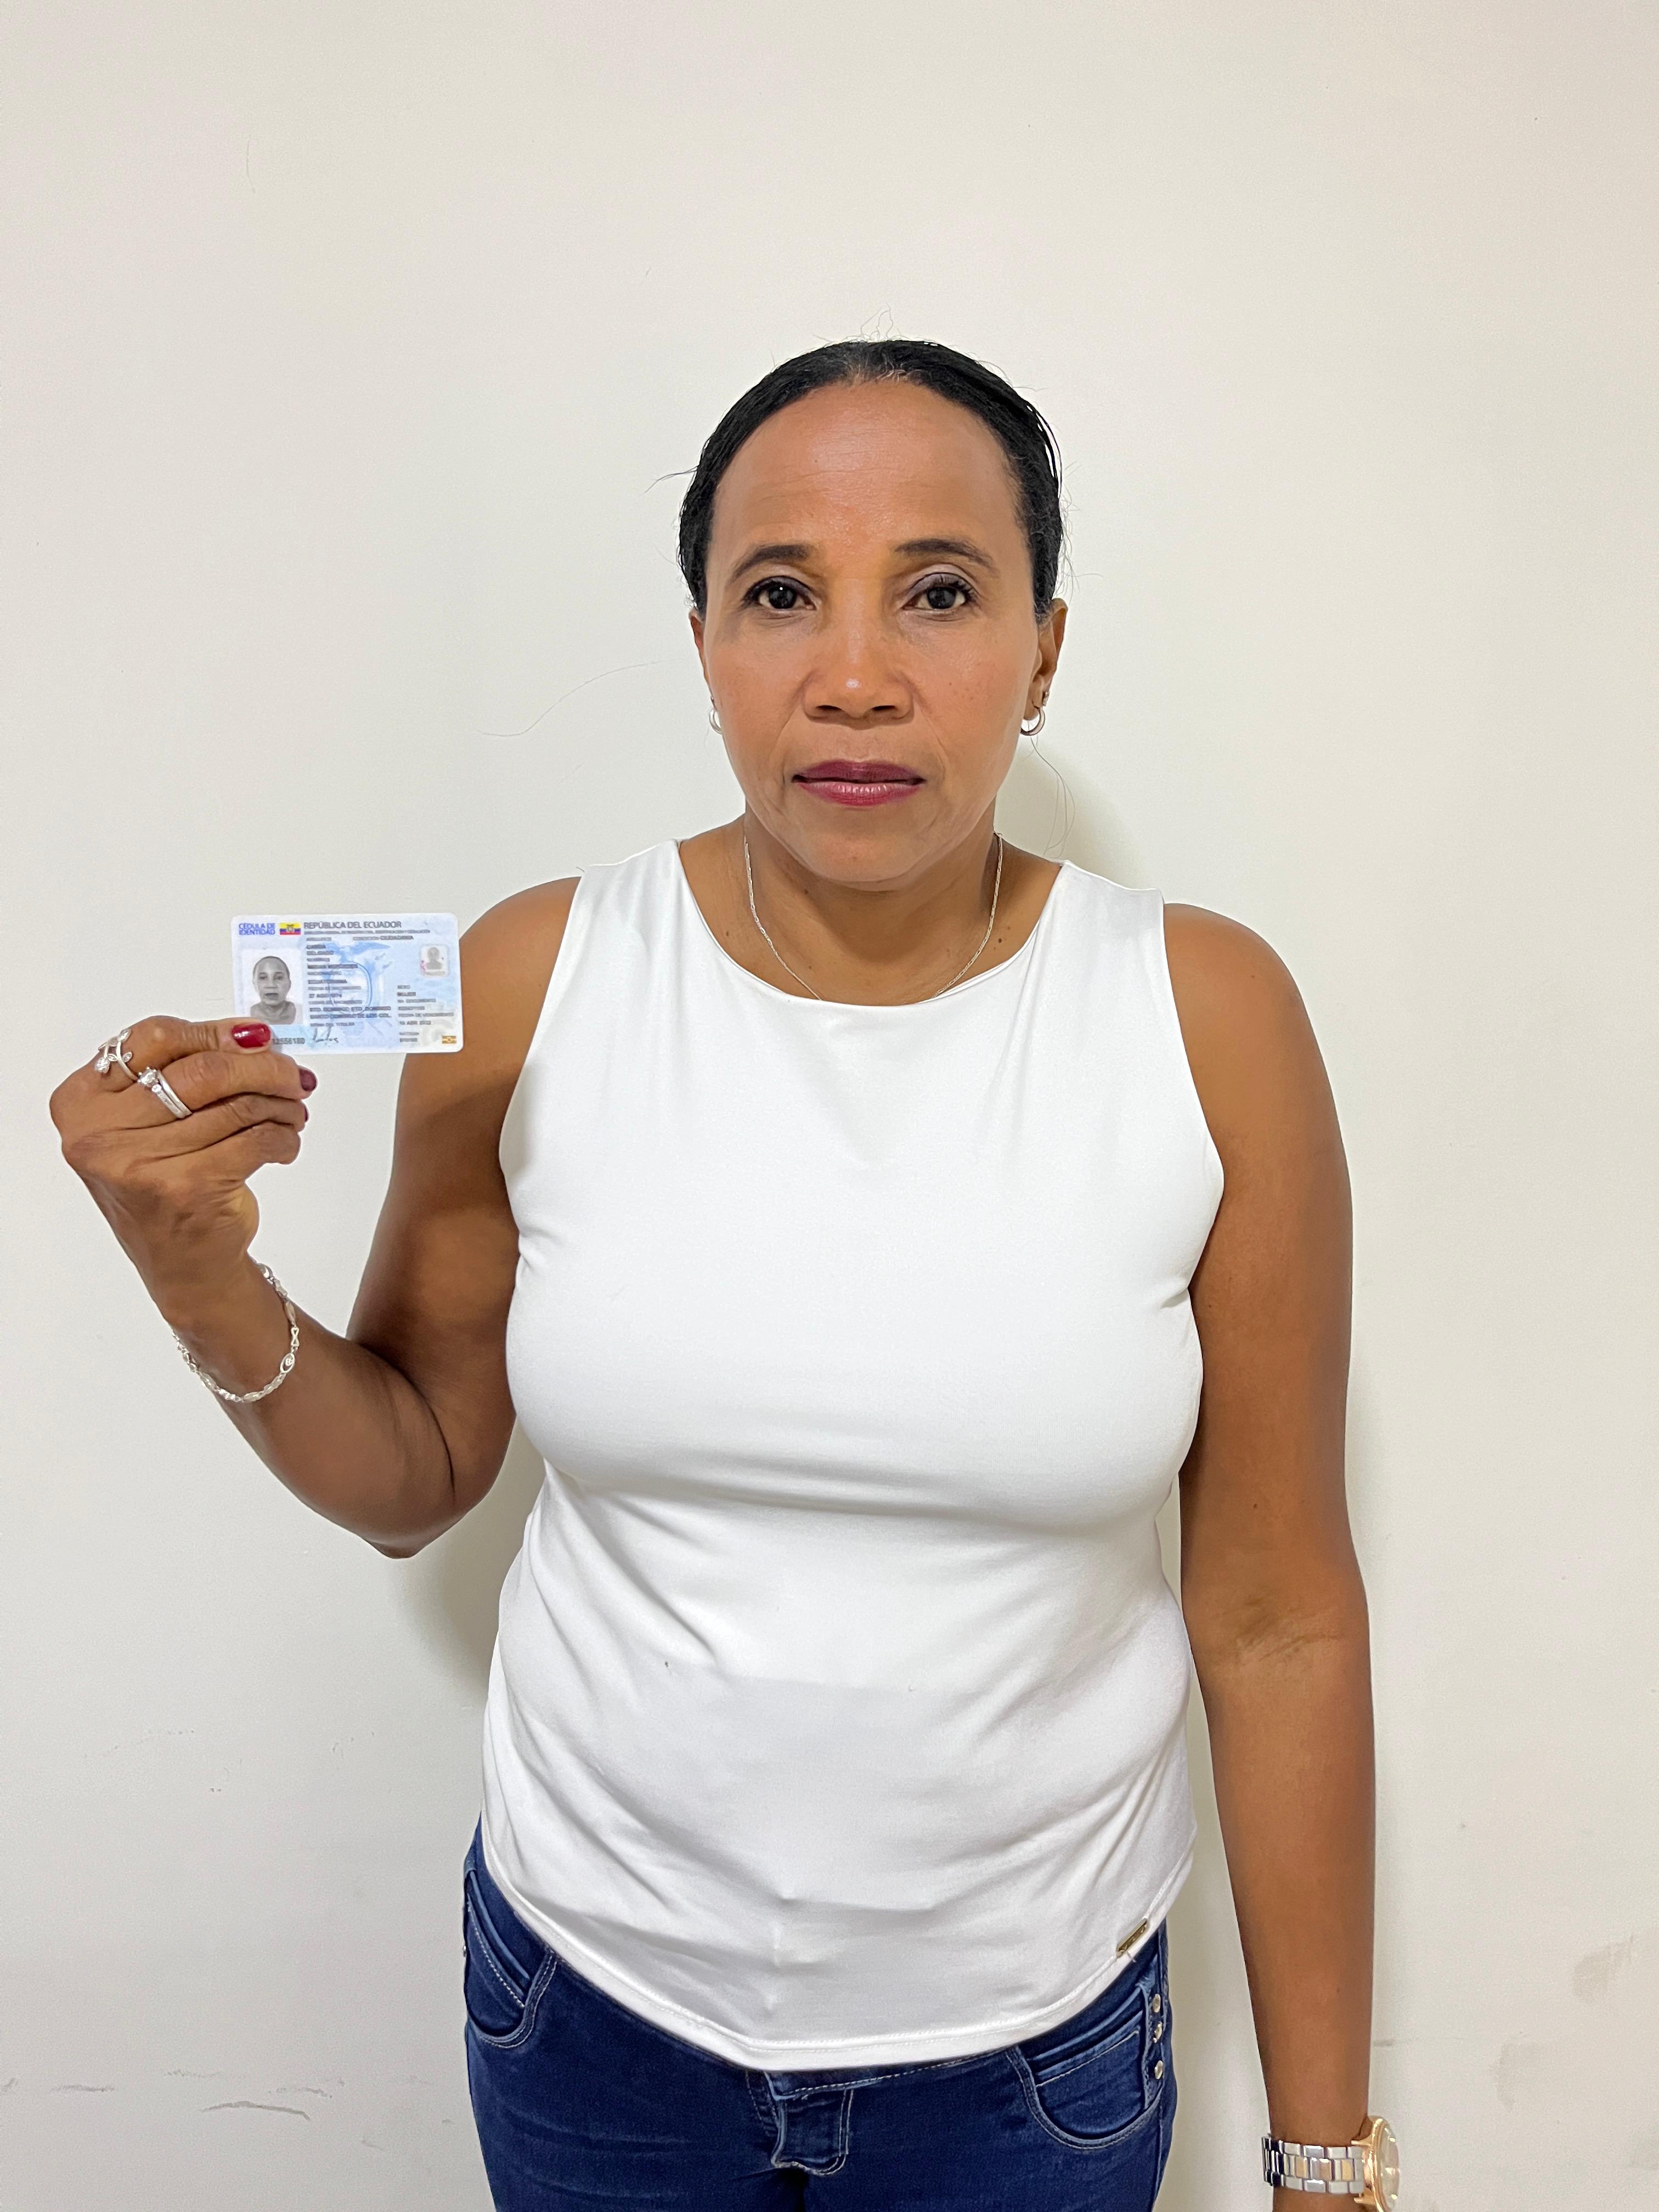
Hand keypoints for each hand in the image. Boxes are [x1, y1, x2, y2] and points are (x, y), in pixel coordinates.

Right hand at [50, 1018, 313, 1326]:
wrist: (180, 1264)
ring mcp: (140, 1164)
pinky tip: (284, 1142)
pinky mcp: (187, 1188)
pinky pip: (256, 1140)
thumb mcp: (149, 1123)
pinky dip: (284, 1136)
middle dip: (262, 1067)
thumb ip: (183, 1072)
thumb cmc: (165, 1185)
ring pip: (237, 1106)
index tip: (254, 1037)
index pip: (155, 1038)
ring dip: (280, 1105)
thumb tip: (251, 1035)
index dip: (214, 1033)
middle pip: (202, 1070)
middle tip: (292, 1074)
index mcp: (81, 1102)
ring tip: (292, 1111)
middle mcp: (100, 1134)